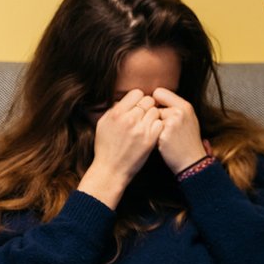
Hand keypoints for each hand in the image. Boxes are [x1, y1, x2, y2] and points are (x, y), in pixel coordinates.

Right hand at [79, 89, 162, 207]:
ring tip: (147, 124)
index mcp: (116, 113)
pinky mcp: (150, 140)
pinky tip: (151, 131)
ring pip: (156, 111)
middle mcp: (129, 119)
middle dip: (147, 106)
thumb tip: (123, 99)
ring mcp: (141, 130)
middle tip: (144, 114)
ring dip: (153, 116)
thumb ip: (114, 109)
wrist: (111, 170)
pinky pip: (160, 124)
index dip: (138, 98)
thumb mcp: (103, 123)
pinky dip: (157, 126)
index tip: (137, 105)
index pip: (136, 93)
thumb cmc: (105, 147)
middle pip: (148, 100)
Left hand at [152, 87, 207, 174]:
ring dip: (152, 126)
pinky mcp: (163, 134)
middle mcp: (179, 111)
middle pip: (152, 106)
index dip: (155, 102)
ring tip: (164, 136)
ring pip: (150, 118)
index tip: (158, 112)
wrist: (192, 161)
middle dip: (154, 116)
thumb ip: (174, 107)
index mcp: (185, 106)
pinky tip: (162, 143)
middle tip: (164, 128)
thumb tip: (152, 99)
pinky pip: (149, 129)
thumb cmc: (187, 141)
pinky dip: (152, 136)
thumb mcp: (188, 119)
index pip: (159, 92)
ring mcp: (171, 122)